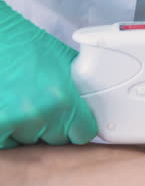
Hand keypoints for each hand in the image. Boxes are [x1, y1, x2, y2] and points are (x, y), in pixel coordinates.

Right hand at [0, 0, 96, 147]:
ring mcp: (13, 120)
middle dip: (54, 126)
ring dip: (28, 128)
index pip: (85, 134)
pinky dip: (7, 131)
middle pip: (57, 139)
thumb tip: (96, 98)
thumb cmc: (24, 42)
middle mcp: (40, 113)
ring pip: (30, 141)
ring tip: (21, 103)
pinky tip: (8, 110)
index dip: (81, 127)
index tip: (77, 124)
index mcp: (64, 98)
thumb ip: (80, 84)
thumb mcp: (64, 61)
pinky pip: (7, 142)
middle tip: (44, 105)